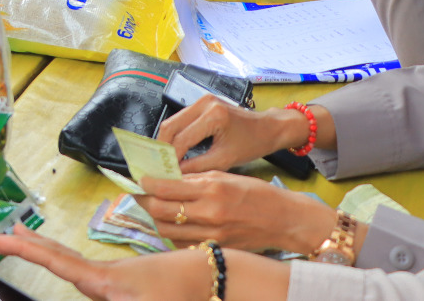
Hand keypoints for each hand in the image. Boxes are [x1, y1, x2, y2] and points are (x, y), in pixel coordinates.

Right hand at [0, 224, 210, 300]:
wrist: (209, 278)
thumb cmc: (179, 294)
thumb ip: (113, 294)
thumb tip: (90, 283)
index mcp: (106, 282)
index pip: (58, 262)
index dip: (28, 251)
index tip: (1, 238)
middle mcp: (104, 278)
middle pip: (59, 258)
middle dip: (30, 246)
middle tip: (0, 235)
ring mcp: (114, 280)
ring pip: (71, 265)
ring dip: (46, 252)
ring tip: (22, 239)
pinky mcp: (125, 285)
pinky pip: (87, 274)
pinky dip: (68, 265)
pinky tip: (65, 266)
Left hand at [136, 172, 336, 254]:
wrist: (285, 220)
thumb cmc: (257, 193)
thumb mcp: (226, 175)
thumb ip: (196, 178)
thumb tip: (167, 177)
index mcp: (212, 189)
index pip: (167, 188)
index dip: (147, 184)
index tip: (138, 179)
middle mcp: (210, 213)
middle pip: (161, 211)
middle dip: (145, 201)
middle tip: (140, 193)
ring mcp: (212, 235)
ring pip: (167, 231)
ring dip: (156, 219)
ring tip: (155, 208)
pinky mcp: (216, 248)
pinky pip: (182, 244)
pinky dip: (173, 234)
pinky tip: (174, 224)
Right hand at [155, 95, 310, 173]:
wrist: (267, 127)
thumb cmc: (252, 144)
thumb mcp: (225, 160)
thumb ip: (198, 167)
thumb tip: (175, 176)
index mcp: (214, 116)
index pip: (181, 139)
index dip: (171, 158)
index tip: (164, 175)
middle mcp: (205, 103)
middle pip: (170, 126)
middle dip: (162, 148)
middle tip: (159, 168)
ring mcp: (202, 100)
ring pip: (172, 121)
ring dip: (167, 141)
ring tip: (166, 161)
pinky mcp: (201, 102)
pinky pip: (180, 119)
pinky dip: (176, 135)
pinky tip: (175, 150)